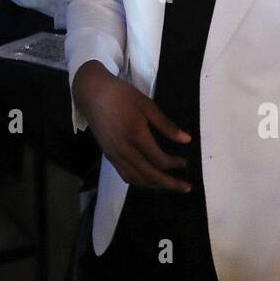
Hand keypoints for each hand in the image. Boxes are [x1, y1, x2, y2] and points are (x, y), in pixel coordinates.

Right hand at [72, 61, 190, 191]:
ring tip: (169, 185)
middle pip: (150, 175)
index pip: (159, 160)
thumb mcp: (147, 105)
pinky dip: (140, 181)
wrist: (92, 94)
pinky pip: (125, 175)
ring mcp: (115, 155)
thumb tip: (187, 140)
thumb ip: (166, 125)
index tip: (185, 161)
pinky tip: (148, 179)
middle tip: (186, 187)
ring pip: (137, 179)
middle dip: (169, 184)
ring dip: (155, 186)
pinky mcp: (108, 156)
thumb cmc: (121, 95)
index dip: (174, 164)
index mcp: (136, 135)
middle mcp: (125, 150)